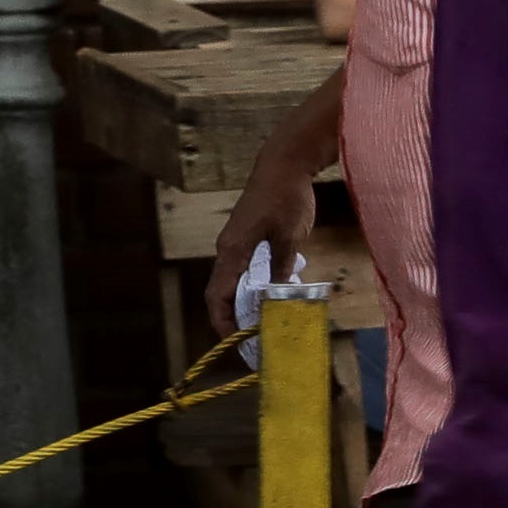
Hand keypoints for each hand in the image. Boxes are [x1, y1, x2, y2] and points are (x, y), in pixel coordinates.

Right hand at [205, 149, 318, 345]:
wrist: (285, 164)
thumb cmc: (287, 197)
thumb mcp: (289, 237)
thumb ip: (280, 268)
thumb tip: (275, 300)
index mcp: (232, 251)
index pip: (218, 296)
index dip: (224, 322)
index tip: (239, 343)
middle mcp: (228, 249)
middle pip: (225, 293)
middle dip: (238, 319)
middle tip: (259, 341)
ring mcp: (237, 243)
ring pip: (238, 283)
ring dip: (251, 303)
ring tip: (272, 322)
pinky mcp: (248, 238)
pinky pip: (249, 270)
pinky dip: (260, 286)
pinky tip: (281, 294)